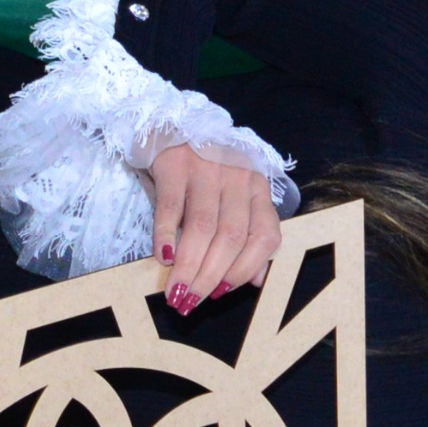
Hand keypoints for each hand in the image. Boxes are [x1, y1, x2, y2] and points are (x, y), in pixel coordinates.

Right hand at [143, 141, 281, 312]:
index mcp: (258, 191)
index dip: (244, 270)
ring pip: (202, 228)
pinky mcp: (175, 165)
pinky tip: (163, 258)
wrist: (176, 125)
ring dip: (188, 266)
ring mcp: (207, 169)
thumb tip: (256, 280)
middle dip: (209, 277)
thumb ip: (249, 236)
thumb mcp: (236, 199)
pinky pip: (171, 208)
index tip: (221, 293)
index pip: (264, 236)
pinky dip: (166, 236)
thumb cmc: (208, 171)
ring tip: (175, 291)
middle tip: (190, 302)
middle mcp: (237, 179)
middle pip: (230, 238)